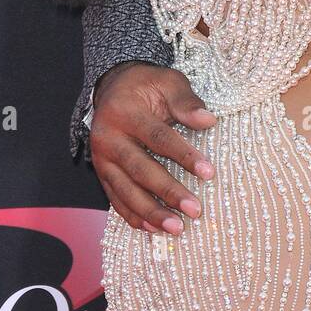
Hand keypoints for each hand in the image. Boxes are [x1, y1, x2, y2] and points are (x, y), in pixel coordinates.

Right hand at [89, 61, 217, 235]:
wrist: (112, 87)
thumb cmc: (146, 85)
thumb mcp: (167, 82)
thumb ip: (186, 101)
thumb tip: (208, 120)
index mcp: (125, 113)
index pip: (159, 138)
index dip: (184, 156)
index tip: (209, 173)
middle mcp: (108, 138)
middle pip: (141, 170)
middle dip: (169, 193)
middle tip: (195, 210)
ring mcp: (101, 159)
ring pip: (126, 191)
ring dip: (152, 212)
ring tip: (177, 228)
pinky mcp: (101, 173)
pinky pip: (116, 199)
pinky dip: (133, 216)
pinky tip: (153, 228)